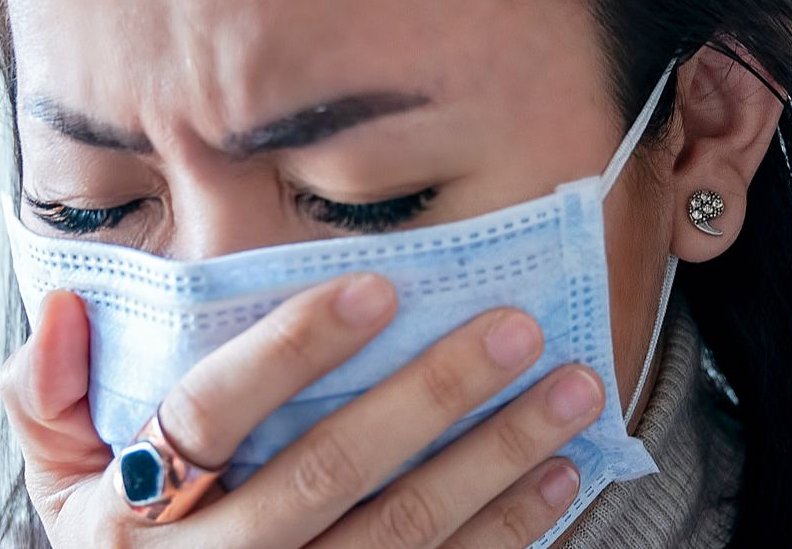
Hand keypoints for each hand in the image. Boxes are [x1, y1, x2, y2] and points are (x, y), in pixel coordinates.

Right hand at [1, 274, 604, 547]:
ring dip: (497, 459)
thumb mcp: (61, 486)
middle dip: (432, 396)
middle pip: (334, 471)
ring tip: (570, 395)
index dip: (292, 351)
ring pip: (408, 531)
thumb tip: (63, 310)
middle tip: (515, 331)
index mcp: (138, 515)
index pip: (211, 415)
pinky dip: (507, 533)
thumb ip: (48, 403)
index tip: (378, 290)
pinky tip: (557, 480)